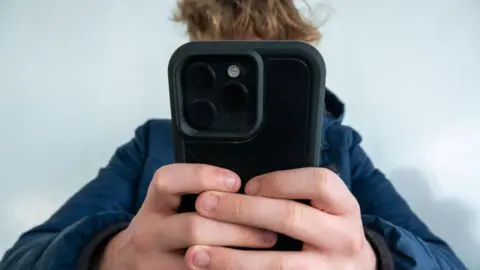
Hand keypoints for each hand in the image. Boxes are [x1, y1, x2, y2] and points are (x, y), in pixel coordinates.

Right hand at [99, 164, 277, 269]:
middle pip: (192, 227)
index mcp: (154, 204)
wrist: (130, 261)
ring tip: (264, 250)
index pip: (168, 181)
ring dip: (236, 256)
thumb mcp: (169, 205)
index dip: (202, 176)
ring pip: (197, 260)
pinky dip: (225, 269)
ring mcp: (153, 263)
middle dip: (236, 228)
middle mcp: (148, 233)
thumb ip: (198, 194)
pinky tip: (246, 266)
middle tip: (268, 229)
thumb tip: (248, 190)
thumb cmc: (164, 227)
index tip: (236, 181)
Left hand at [188, 168, 376, 269]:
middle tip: (205, 205)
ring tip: (196, 252)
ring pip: (277, 265)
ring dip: (231, 258)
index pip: (318, 182)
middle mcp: (343, 238)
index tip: (246, 185)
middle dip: (242, 210)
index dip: (279, 180)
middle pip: (290, 217)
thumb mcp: (325, 208)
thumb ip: (296, 194)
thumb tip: (240, 186)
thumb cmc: (328, 231)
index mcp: (345, 208)